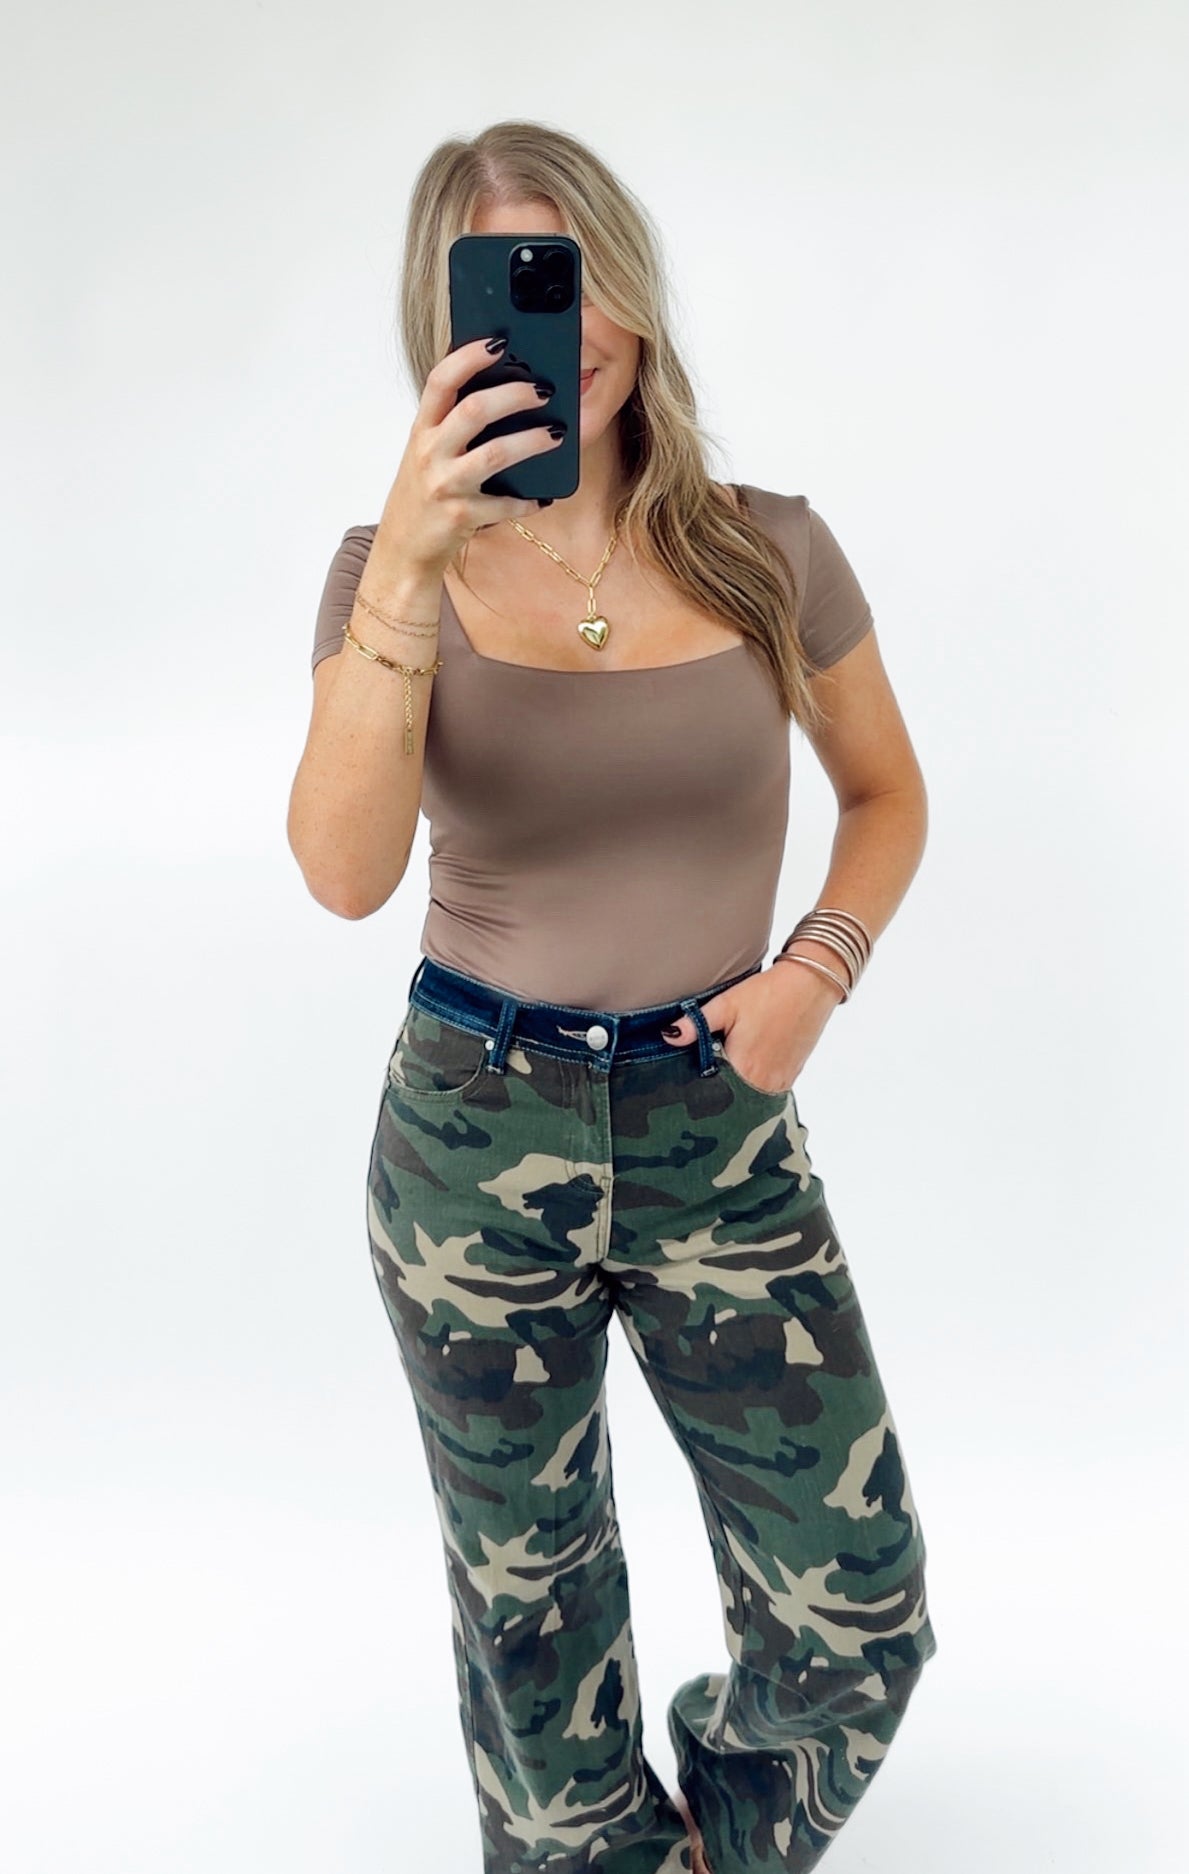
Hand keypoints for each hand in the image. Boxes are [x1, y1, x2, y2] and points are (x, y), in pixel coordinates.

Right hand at [376, 335, 566, 575]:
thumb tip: (505, 390)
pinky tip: (542, 497)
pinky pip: (504, 504)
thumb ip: (453, 424)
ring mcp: (444, 485)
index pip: (441, 380)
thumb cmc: (423, 493)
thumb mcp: (428, 452)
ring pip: (495, 454)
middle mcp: (429, 453)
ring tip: (556, 434)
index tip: (498, 342)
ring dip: (532, 441)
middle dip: (514, 395)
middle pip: (473, 410)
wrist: (402, 549)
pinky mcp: (460, 517)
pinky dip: (527, 500)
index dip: (469, 357)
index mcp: (422, 429)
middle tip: (544, 391)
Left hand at [661, 962, 842, 1095]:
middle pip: (731, 1100)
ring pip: (749, 1099)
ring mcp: (780, 1082)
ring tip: (724, 1074)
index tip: (686, 1085)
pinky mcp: (791, 1077)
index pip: (712, 1093)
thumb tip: (667, 1037)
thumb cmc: (768, 993)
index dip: (698, 1090)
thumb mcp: (726, 1004)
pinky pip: (766, 1092)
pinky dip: (753, 1086)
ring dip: (736, 1091)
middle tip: (702, 1080)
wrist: (810, 985)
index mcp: (744, 1069)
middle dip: (716, 1093)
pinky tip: (745, 1069)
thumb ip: (696, 1024)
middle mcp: (763, 1083)